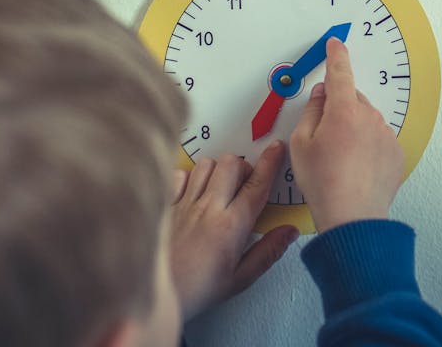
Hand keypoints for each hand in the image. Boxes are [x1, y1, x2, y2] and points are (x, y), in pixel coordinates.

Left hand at [168, 142, 298, 320]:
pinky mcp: (165, 204)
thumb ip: (268, 252)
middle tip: (245, 185)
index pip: (257, 184)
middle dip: (244, 167)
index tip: (277, 147)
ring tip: (219, 188)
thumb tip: (290, 231)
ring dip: (218, 170)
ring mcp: (183, 203)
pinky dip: (189, 177)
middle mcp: (208, 208)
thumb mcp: (239, 280)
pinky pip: (180, 174)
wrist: (151, 294)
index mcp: (231, 226)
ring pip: (206, 164)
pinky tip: (193, 193)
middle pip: (232, 163)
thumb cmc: (197, 291)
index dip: (270, 162)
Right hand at [289, 38, 404, 232]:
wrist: (352, 216)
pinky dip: (368, 145)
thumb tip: (321, 95)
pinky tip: (356, 166)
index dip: (336, 55)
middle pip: (351, 99)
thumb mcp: (301, 144)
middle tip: (324, 137)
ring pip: (366, 119)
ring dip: (354, 129)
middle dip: (339, 109)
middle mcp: (369, 117)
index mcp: (343, 111)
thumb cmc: (324, 183)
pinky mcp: (396, 152)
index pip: (340, 72)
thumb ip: (311, 112)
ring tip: (340, 159)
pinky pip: (379, 138)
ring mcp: (386, 134)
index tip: (336, 44)